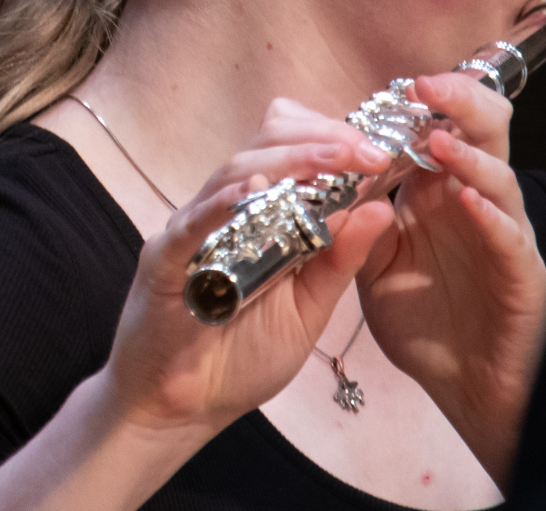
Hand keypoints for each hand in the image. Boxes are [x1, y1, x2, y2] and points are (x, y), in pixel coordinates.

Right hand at [103, 99, 395, 438]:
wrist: (182, 407)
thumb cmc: (242, 356)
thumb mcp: (309, 308)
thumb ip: (339, 260)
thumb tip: (380, 206)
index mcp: (262, 214)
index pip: (292, 149)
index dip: (332, 139)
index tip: (379, 149)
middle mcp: (227, 210)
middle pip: (265, 144)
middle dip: (318, 140)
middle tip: (363, 150)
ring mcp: (192, 228)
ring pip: (235, 170)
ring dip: (286, 161)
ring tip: (331, 159)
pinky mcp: (164, 258)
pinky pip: (192, 221)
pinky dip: (223, 202)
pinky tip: (254, 191)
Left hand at [357, 71, 545, 487]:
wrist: (465, 386)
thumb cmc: (423, 317)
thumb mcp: (374, 261)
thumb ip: (356, 217)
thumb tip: (324, 175)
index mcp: (440, 190)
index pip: (440, 127)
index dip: (423, 103)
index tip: (398, 84)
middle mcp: (476, 201)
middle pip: (482, 132)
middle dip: (458, 101)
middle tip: (423, 86)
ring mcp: (503, 236)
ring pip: (500, 178)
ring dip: (467, 156)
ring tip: (436, 140)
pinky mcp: (521, 277)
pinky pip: (509, 238)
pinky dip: (489, 216)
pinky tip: (468, 200)